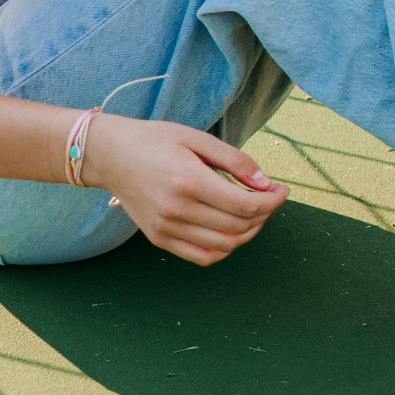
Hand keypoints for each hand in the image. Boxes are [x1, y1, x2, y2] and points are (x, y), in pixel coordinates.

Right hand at [80, 113, 289, 265]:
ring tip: (256, 212)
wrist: (111, 156)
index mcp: (189, 181)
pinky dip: (226, 248)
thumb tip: (266, 183)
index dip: (272, 201)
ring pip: (224, 246)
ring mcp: (167, 229)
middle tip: (272, 197)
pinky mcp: (159, 240)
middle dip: (265, 214)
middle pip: (238, 226)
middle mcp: (177, 211)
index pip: (245, 205)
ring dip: (249, 232)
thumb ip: (235, 160)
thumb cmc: (157, 140)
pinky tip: (233, 229)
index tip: (283, 190)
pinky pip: (203, 256)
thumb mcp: (198, 138)